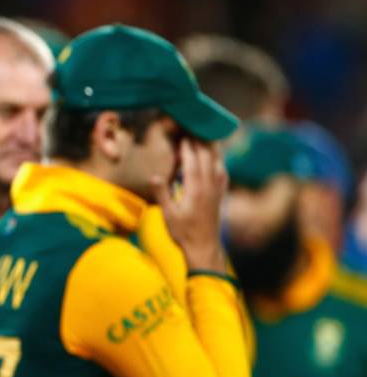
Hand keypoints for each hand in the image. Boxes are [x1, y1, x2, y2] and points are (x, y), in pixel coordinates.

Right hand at [154, 140, 228, 272]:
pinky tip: (215, 158)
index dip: (187, 146)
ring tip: (205, 136)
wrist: (204, 247)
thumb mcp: (168, 215)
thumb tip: (153, 175)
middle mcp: (209, 185)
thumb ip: (162, 193)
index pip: (192, 160)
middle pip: (207, 156)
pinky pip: (222, 171)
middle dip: (200, 141)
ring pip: (217, 161)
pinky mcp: (220, 194)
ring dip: (211, 148)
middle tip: (193, 129)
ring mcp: (217, 189)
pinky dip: (218, 160)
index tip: (182, 133)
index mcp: (195, 188)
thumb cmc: (183, 232)